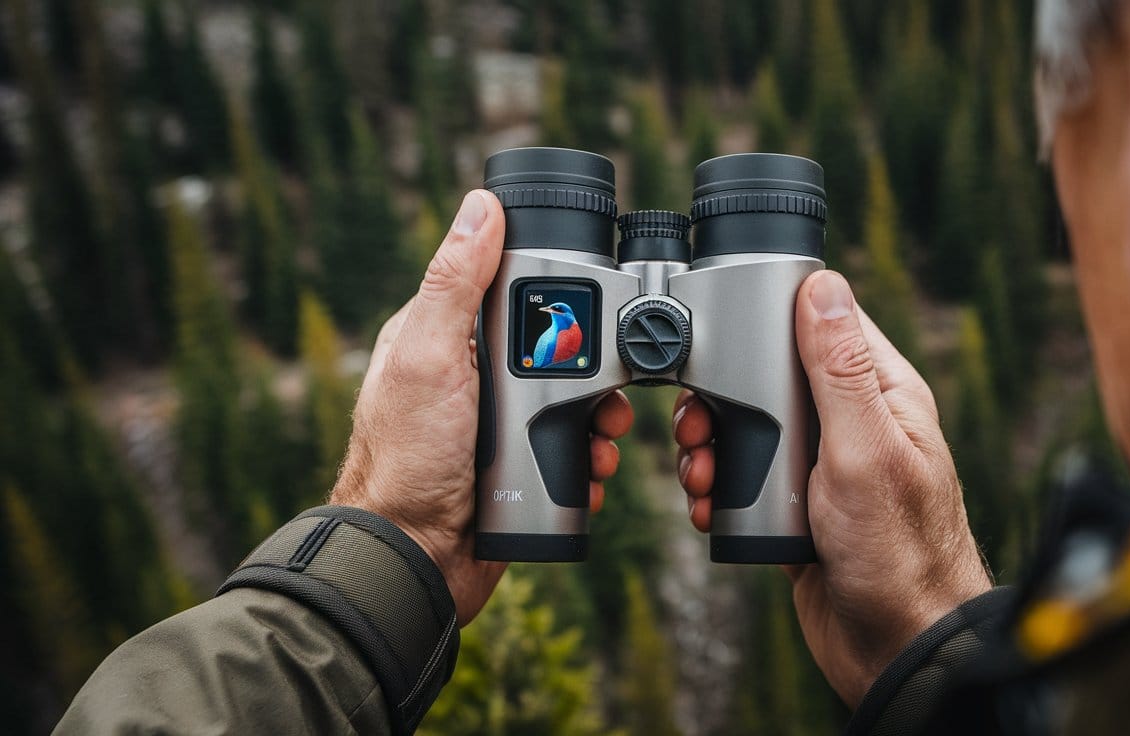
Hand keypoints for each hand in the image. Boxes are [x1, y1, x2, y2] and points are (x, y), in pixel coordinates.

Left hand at [331, 190, 633, 624]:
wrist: (416, 558)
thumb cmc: (408, 459)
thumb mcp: (430, 358)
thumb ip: (455, 283)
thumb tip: (481, 206)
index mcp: (442, 336)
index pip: (508, 290)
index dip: (554, 293)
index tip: (590, 307)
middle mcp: (471, 375)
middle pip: (554, 345)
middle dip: (591, 366)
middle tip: (609, 388)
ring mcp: (495, 422)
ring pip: (570, 398)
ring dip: (598, 416)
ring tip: (605, 435)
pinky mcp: (518, 463)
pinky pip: (569, 446)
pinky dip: (590, 455)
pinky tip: (593, 465)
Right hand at [675, 270, 990, 705]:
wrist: (896, 648)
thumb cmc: (902, 555)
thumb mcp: (865, 449)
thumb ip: (840, 370)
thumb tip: (824, 287)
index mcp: (883, 395)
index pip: (824, 325)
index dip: (771, 321)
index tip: (726, 335)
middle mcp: (854, 424)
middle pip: (771, 377)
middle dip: (724, 396)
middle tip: (697, 425)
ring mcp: (823, 468)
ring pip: (751, 429)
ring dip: (713, 446)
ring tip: (698, 471)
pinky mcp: (797, 509)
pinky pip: (746, 480)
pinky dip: (718, 488)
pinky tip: (707, 504)